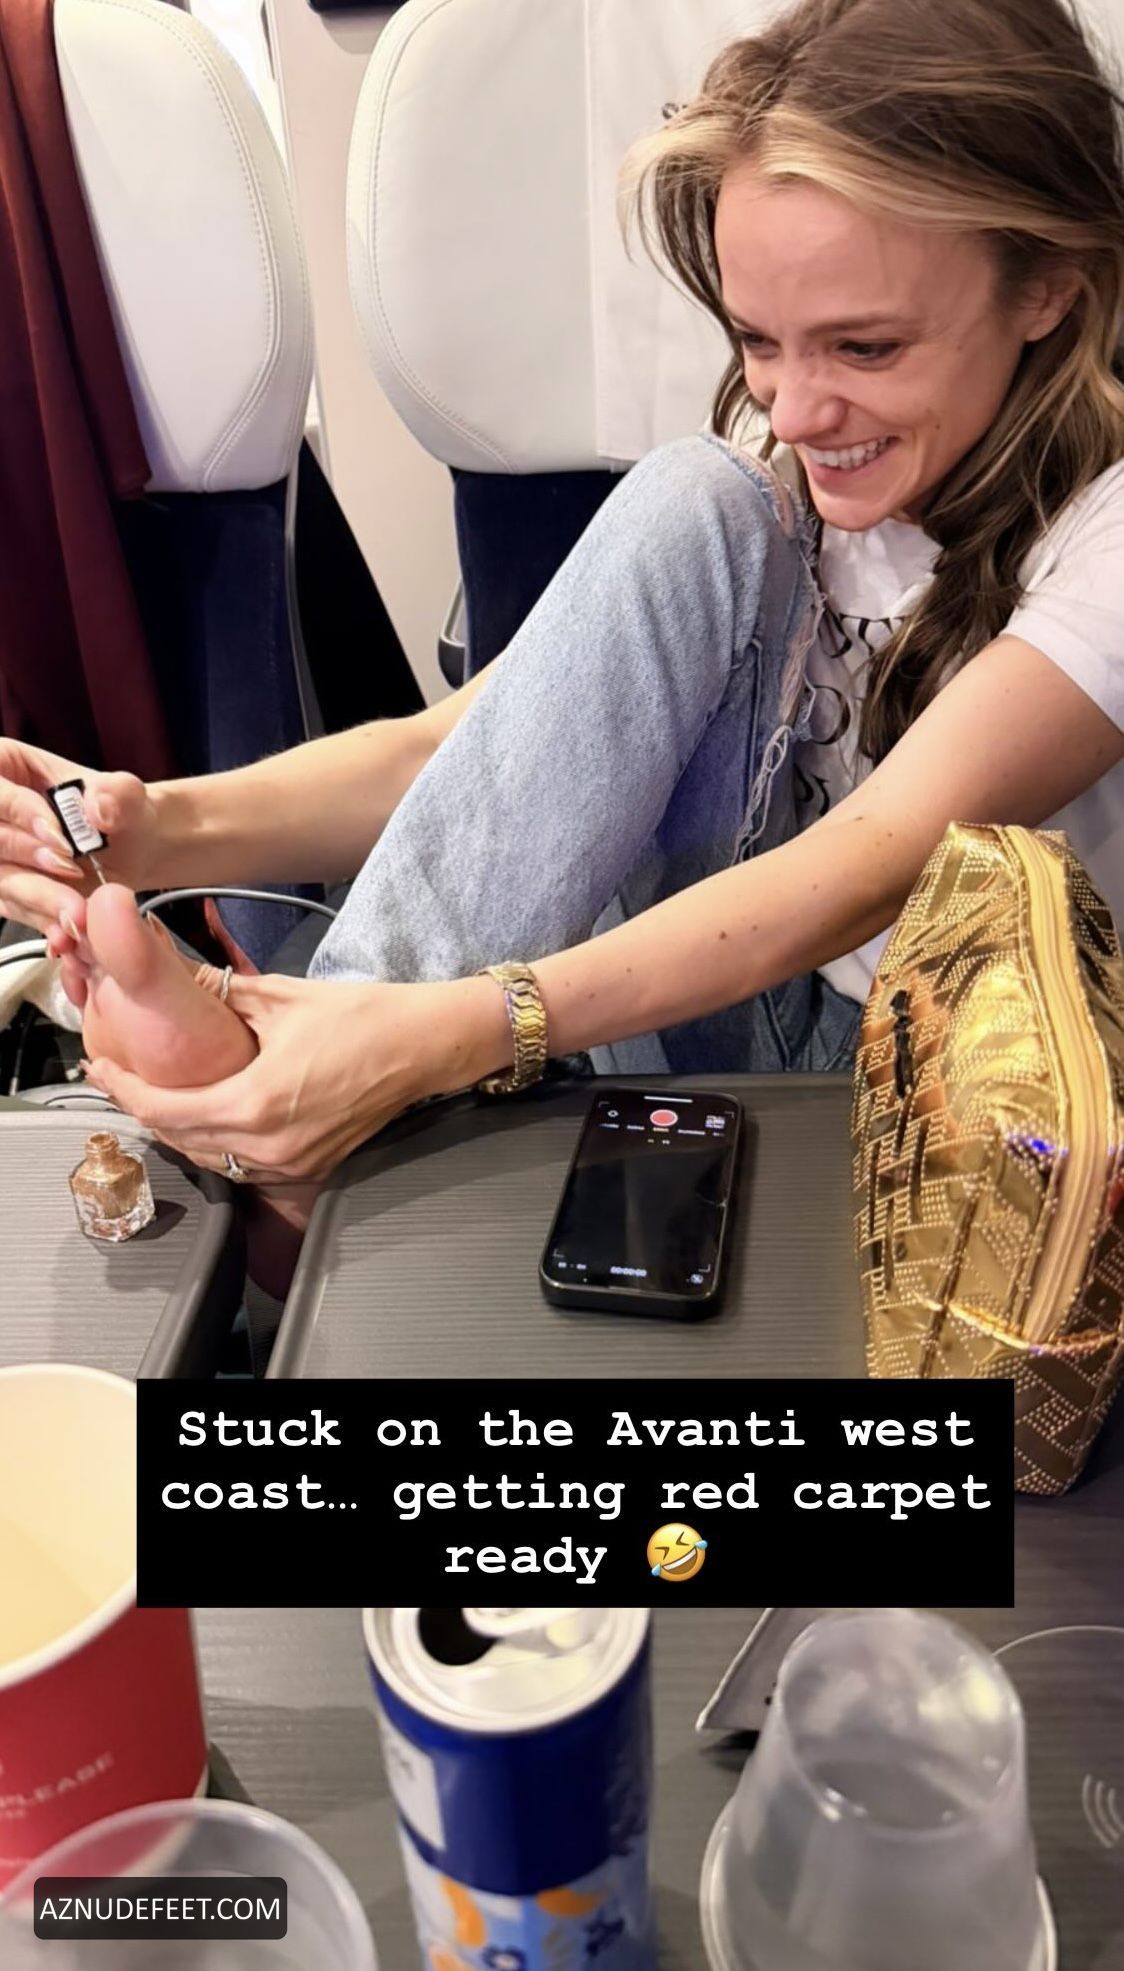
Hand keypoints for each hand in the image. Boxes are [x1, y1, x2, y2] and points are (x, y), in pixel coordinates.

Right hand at [0, 739, 157, 936]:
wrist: (131, 847)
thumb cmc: (119, 810)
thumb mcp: (126, 793)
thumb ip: (117, 794)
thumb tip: (98, 811)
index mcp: (5, 766)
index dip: (19, 812)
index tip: (61, 837)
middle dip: (29, 857)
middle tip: (72, 869)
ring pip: (2, 880)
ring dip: (38, 897)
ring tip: (79, 911)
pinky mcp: (7, 890)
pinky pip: (15, 908)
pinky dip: (43, 920)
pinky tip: (68, 930)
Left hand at [82, 971, 510, 1181]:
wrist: (426, 1046)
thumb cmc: (365, 1017)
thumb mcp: (281, 996)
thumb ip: (220, 994)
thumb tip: (172, 974)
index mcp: (255, 1103)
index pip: (164, 1109)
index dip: (123, 1090)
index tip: (100, 1068)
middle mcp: (269, 1145)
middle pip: (180, 1140)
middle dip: (144, 1109)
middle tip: (119, 1078)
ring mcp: (292, 1162)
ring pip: (210, 1159)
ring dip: (178, 1131)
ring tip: (156, 1095)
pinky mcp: (310, 1165)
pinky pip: (243, 1165)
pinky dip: (215, 1143)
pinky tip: (207, 1115)